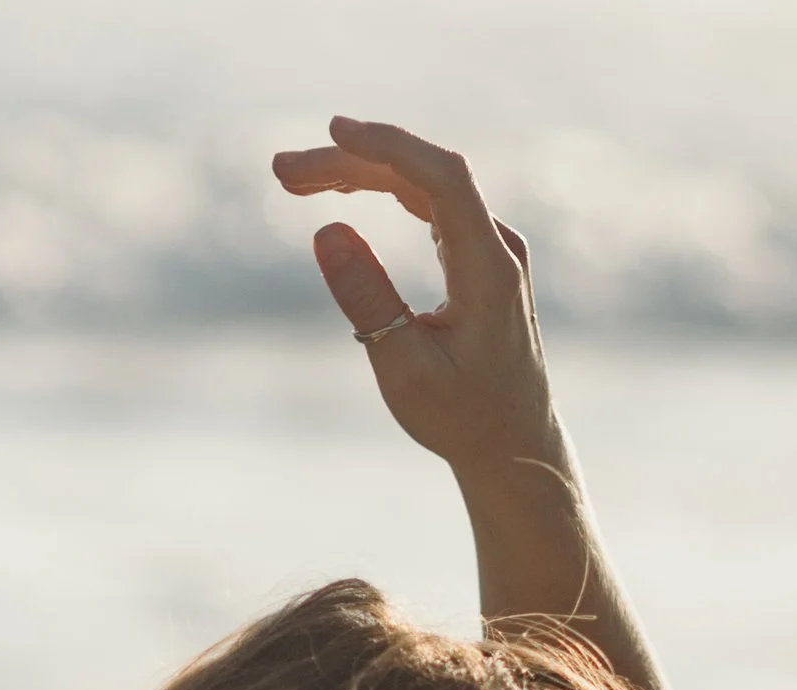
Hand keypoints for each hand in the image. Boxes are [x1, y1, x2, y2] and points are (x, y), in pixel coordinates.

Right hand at [269, 116, 672, 689]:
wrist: (515, 450)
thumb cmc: (463, 420)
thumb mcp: (405, 371)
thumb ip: (367, 300)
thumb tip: (326, 231)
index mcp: (488, 267)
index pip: (440, 177)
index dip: (386, 146)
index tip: (332, 132)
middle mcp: (496, 247)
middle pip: (422, 176)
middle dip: (351, 163)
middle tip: (281, 173)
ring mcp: (491, 250)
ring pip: (422, 189)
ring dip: (361, 176)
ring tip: (297, 182)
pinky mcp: (479, 261)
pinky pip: (430, 207)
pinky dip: (386, 194)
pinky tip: (347, 193)